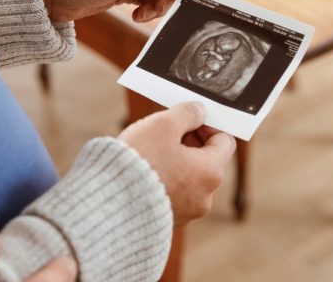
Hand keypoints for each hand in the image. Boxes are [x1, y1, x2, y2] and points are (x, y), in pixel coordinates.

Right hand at [118, 102, 235, 224]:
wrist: (107, 202)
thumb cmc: (138, 162)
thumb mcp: (163, 125)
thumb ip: (187, 113)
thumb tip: (199, 111)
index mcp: (210, 173)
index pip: (224, 142)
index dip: (207, 126)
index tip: (187, 120)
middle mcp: (204, 197)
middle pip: (206, 161)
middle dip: (189, 143)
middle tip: (165, 133)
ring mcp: (186, 212)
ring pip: (189, 178)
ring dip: (175, 162)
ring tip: (150, 153)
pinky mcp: (167, 221)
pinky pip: (173, 195)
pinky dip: (164, 181)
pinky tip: (143, 173)